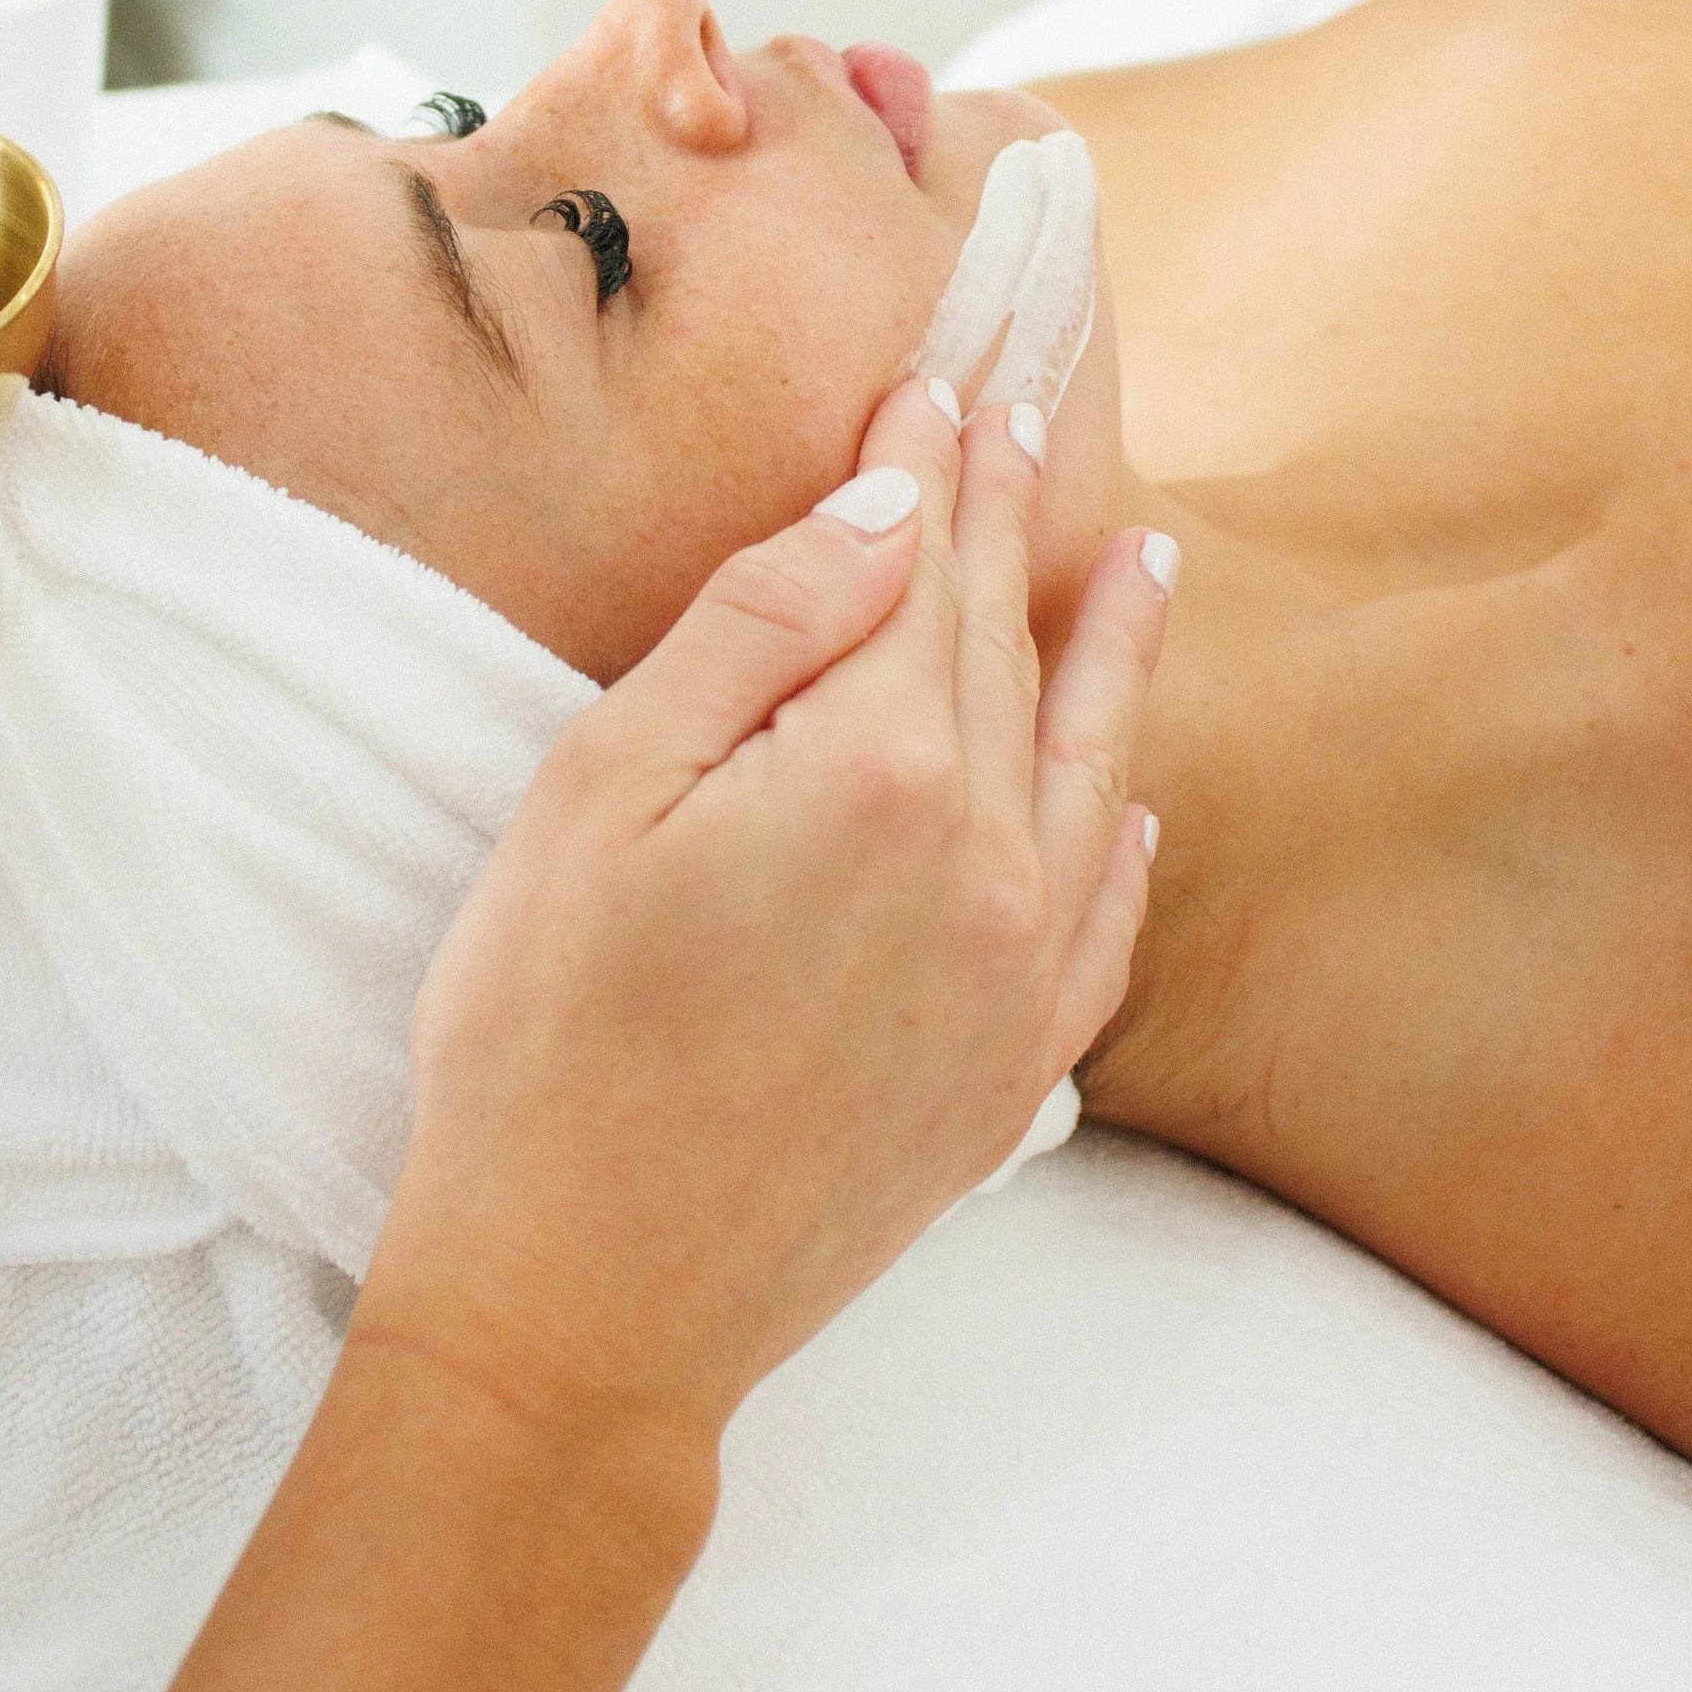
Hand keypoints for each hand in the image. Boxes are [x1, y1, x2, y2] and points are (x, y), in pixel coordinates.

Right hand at [360, 377, 1166, 1457]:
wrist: (583, 1307)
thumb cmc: (542, 1038)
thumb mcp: (599, 792)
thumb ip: (751, 633)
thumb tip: (881, 514)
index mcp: (870, 772)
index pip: (910, 575)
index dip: (921, 469)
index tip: (938, 383)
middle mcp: (979, 862)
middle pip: (998, 651)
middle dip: (1008, 526)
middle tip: (1031, 419)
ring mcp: (1012, 977)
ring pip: (1086, 770)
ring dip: (1112, 653)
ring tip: (1148, 557)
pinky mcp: (1010, 1075)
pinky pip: (1103, 923)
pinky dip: (1124, 841)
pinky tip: (1133, 798)